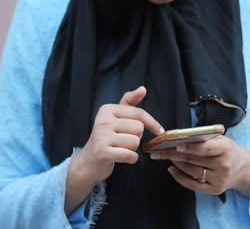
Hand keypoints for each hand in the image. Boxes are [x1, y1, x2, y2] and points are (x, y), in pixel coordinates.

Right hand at [66, 86, 163, 212]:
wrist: (89, 160)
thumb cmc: (107, 137)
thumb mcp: (116, 117)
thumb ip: (129, 102)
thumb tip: (143, 89)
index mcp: (107, 110)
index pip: (139, 113)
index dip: (152, 123)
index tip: (160, 131)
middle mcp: (103, 121)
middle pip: (138, 128)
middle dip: (137, 137)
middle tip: (125, 140)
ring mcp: (101, 136)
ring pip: (135, 142)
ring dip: (133, 149)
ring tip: (121, 148)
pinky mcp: (102, 152)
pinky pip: (130, 155)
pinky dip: (131, 159)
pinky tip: (122, 157)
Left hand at [149, 135, 249, 196]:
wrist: (243, 169)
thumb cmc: (227, 150)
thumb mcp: (221, 140)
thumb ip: (203, 138)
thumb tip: (178, 137)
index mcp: (226, 149)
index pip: (206, 148)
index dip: (191, 147)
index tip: (176, 145)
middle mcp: (223, 165)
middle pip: (194, 160)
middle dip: (172, 154)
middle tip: (157, 150)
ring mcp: (219, 179)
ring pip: (191, 171)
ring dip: (175, 163)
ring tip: (163, 156)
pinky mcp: (214, 190)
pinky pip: (192, 184)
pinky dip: (179, 177)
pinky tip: (171, 169)